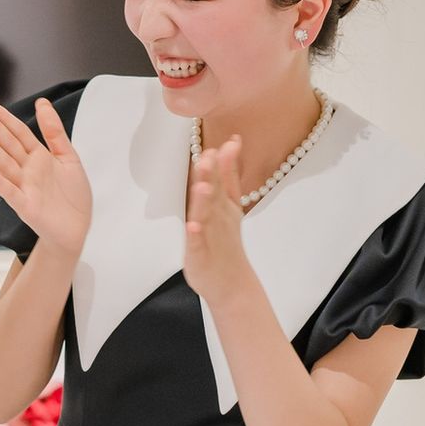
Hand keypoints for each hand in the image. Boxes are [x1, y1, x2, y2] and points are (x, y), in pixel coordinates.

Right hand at [0, 97, 91, 256]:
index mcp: (38, 156)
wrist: (76, 228)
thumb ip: (54, 131)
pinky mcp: (24, 205)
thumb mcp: (68, 156)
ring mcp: (23, 186)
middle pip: (7, 143)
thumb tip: (42, 103)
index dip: (3, 116)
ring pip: (4, 162)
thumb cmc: (72, 196)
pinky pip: (8, 190)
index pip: (17, 131)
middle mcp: (27, 169)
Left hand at [183, 138, 252, 304]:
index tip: (230, 142)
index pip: (227, 181)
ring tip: (202, 187)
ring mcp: (210, 236)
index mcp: (226, 207)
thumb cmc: (225, 241)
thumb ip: (228, 176)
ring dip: (204, 202)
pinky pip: (197, 243)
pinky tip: (193, 226)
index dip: (227, 163)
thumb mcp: (230, 205)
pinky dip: (195, 235)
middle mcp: (219, 219)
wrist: (231, 283)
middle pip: (216, 195)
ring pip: (206, 216)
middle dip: (212, 176)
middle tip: (209, 156)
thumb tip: (229, 146)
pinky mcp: (200, 254)